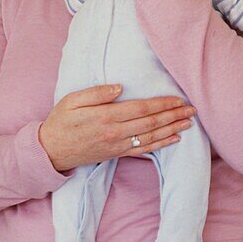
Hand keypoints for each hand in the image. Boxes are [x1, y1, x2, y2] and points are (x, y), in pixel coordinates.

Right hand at [37, 84, 196, 171]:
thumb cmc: (60, 121)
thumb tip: (120, 87)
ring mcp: (117, 145)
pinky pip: (144, 150)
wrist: (50, 151)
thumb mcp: (72, 100)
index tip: (178, 99)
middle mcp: (115, 133)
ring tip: (188, 122)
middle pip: (151, 123)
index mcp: (106, 117)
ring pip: (151, 137)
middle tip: (192, 109)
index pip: (141, 109)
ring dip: (172, 129)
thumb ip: (96, 93)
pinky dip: (161, 145)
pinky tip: (174, 139)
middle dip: (173, 116)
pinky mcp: (117, 154)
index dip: (162, 104)